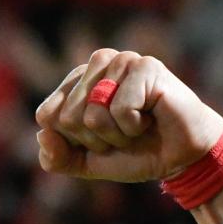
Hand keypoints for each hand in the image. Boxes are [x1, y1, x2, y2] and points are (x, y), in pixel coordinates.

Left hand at [34, 49, 222, 182]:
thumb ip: (56, 158)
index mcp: (75, 81)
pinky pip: (119, 110)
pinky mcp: (146, 66)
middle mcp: (96, 64)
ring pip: (91, 114)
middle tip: (122, 133)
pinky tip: (151, 117)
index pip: (46, 115)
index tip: (98, 138)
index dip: (72, 140)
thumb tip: (42, 134)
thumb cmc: (134, 152)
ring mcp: (121, 60)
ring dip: (115, 134)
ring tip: (137, 125)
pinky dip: (134, 126)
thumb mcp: (85, 162)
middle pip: (66, 117)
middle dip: (95, 139)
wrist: (180, 157)